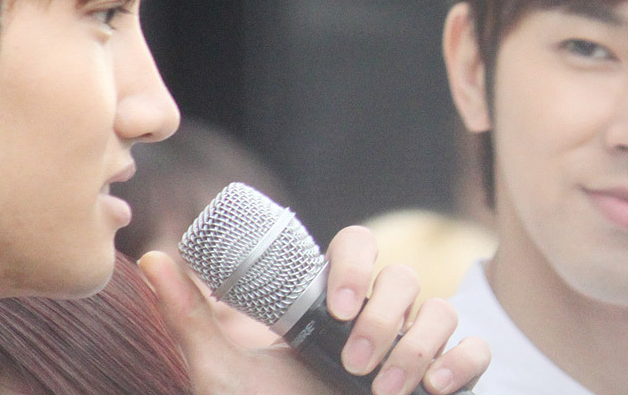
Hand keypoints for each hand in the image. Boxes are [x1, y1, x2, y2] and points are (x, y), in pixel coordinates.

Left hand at [140, 226, 488, 394]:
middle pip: (404, 277)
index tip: (338, 303)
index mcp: (326, 304)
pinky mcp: (440, 381)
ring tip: (383, 388)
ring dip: (418, 344)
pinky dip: (464, 360)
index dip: (357, 263)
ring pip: (441, 309)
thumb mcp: (222, 372)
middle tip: (352, 359)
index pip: (358, 247)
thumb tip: (152, 256)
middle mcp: (373, 319)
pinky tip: (437, 387)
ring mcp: (409, 350)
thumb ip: (190, 317)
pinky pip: (475, 349)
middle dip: (385, 315)